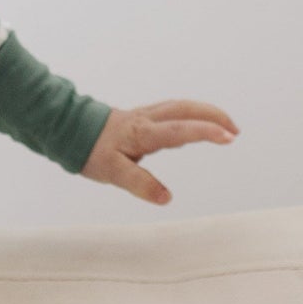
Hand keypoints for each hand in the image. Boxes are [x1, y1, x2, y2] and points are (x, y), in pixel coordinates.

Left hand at [79, 101, 238, 205]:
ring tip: (224, 127)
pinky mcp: (141, 117)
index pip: (180, 130)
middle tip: (234, 131)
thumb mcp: (112, 173)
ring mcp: (145, 115)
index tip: (229, 137)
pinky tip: (195, 124)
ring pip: (180, 106)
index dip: (205, 132)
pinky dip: (191, 114)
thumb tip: (166, 197)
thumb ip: (140, 184)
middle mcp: (147, 119)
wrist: (68, 129)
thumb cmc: (89, 150)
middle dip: (213, 117)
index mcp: (143, 133)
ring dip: (205, 113)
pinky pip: (172, 110)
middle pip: (186, 109)